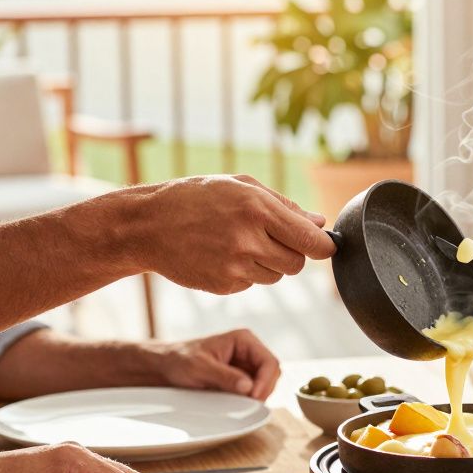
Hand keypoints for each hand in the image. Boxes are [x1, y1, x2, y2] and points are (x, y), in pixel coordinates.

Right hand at [124, 174, 335, 294]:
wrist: (146, 225)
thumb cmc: (196, 198)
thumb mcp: (240, 186)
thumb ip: (284, 205)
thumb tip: (319, 223)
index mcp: (257, 209)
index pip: (311, 241)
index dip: (324, 246)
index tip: (325, 245)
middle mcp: (248, 239)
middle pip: (297, 264)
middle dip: (292, 254)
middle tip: (270, 238)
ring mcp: (235, 266)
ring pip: (276, 276)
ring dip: (268, 264)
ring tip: (239, 243)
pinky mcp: (224, 286)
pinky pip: (252, 284)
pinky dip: (246, 273)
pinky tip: (222, 255)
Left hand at [149, 329, 280, 400]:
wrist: (165, 367)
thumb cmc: (179, 360)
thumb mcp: (200, 368)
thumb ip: (224, 376)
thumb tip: (248, 387)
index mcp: (243, 340)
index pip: (269, 361)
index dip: (266, 381)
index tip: (253, 397)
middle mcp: (249, 351)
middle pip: (272, 373)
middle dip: (263, 389)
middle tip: (249, 404)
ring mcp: (246, 365)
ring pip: (266, 383)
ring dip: (258, 395)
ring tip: (241, 403)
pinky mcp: (241, 379)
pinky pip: (255, 390)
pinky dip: (250, 399)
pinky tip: (238, 403)